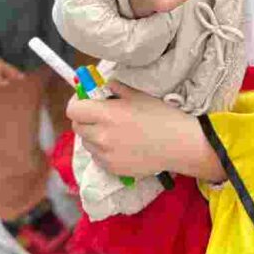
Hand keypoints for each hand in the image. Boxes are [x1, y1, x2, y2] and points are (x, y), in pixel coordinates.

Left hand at [68, 81, 223, 180]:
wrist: (180, 144)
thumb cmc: (163, 115)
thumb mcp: (139, 96)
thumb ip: (117, 89)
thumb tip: (103, 85)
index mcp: (107, 115)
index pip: (73, 110)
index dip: (77, 103)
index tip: (86, 100)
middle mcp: (101, 136)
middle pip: (77, 126)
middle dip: (85, 119)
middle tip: (100, 115)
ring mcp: (105, 155)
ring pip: (87, 143)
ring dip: (94, 135)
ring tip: (114, 131)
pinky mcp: (112, 169)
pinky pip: (98, 157)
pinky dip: (103, 150)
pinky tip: (121, 145)